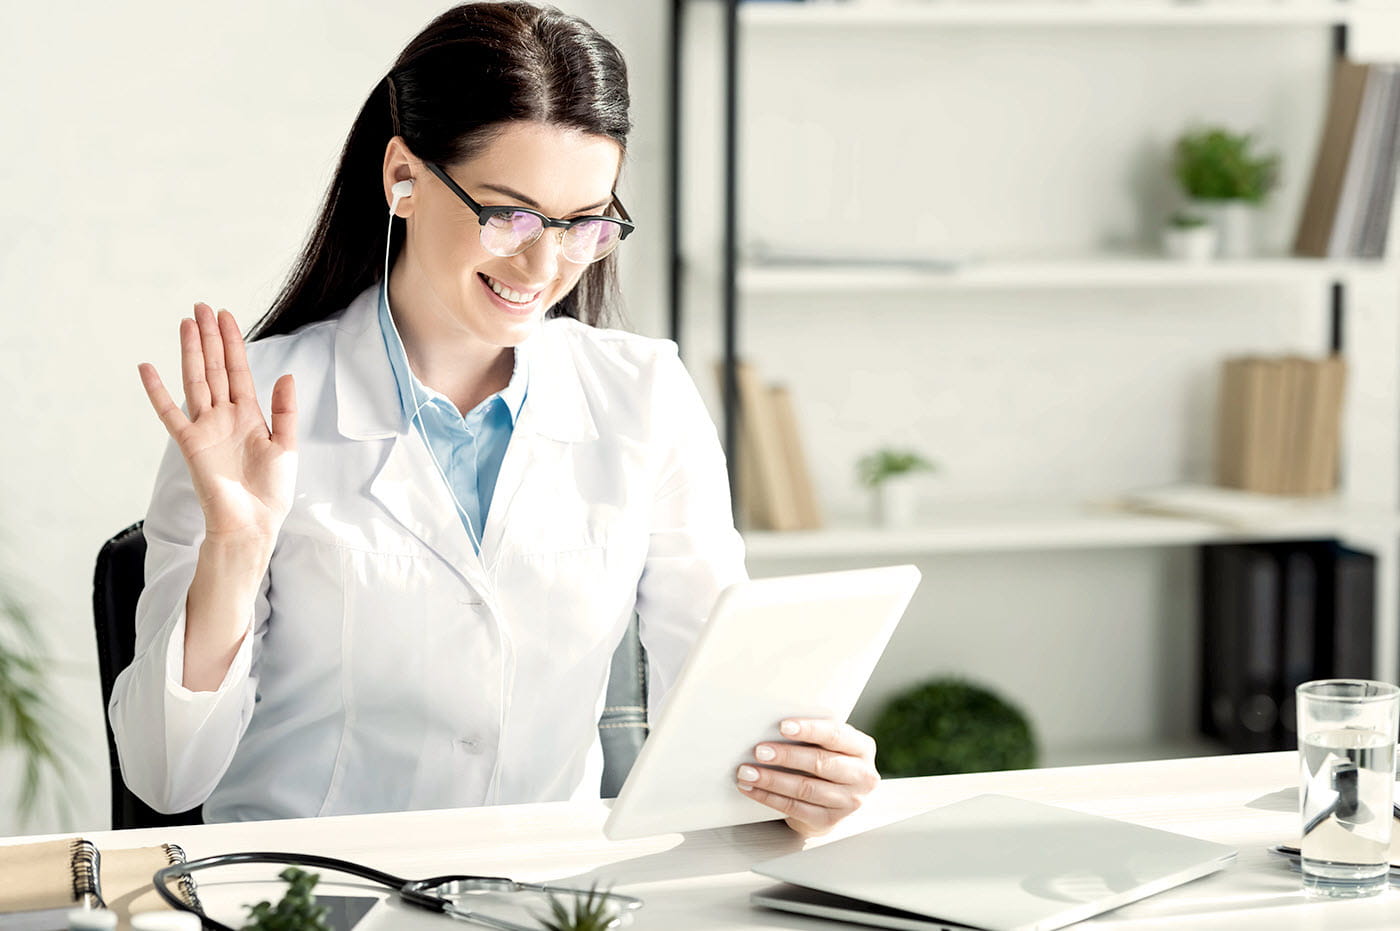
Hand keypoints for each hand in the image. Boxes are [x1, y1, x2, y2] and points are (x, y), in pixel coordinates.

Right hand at [138, 303, 297, 549]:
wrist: (252, 523)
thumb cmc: (270, 491)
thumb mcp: (286, 445)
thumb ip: (285, 409)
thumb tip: (286, 374)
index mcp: (249, 415)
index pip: (239, 370)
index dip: (233, 343)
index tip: (225, 316)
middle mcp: (225, 416)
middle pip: (215, 368)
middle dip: (210, 338)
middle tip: (202, 306)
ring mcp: (205, 428)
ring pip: (196, 381)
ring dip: (191, 352)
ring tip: (186, 322)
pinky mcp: (190, 444)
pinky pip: (170, 413)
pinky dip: (157, 391)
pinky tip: (147, 367)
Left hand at [736, 718, 879, 837]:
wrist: (835, 800)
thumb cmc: (827, 759)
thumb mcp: (830, 744)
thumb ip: (814, 734)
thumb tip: (771, 723)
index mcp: (862, 748)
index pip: (836, 735)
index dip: (809, 730)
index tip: (782, 726)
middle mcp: (861, 776)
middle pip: (821, 763)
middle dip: (787, 756)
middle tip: (759, 751)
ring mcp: (848, 802)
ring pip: (805, 789)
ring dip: (771, 780)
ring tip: (747, 771)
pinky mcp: (828, 821)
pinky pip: (795, 808)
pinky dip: (768, 797)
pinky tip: (751, 789)